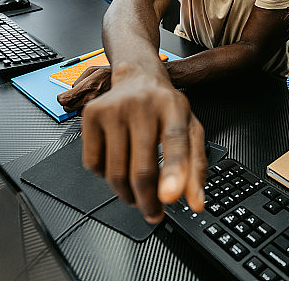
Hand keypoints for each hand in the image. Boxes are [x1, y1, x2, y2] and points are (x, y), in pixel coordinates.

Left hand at [57, 66, 111, 112]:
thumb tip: (72, 88)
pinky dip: (85, 108)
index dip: (61, 98)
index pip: (64, 99)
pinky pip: (86, 113)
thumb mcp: (92, 70)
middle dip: (68, 102)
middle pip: (68, 108)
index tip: (62, 96)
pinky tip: (90, 101)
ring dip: (77, 106)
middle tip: (72, 97)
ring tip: (84, 97)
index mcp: (87, 86)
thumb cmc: (110, 74)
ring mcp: (95, 106)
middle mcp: (91, 98)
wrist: (126, 81)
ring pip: (76, 112)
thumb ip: (79, 79)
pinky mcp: (99, 111)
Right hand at [81, 69, 207, 222]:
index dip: (173, 173)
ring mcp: (114, 109)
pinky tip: (117, 165)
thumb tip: (196, 203)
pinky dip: (104, 176)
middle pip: (142, 168)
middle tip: (153, 212)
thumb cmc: (165, 108)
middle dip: (148, 201)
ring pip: (115, 173)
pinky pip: (93, 164)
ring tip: (136, 194)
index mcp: (173, 107)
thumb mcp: (190, 129)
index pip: (175, 142)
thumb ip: (196, 166)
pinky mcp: (91, 114)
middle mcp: (143, 105)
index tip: (170, 198)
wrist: (138, 76)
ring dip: (126, 194)